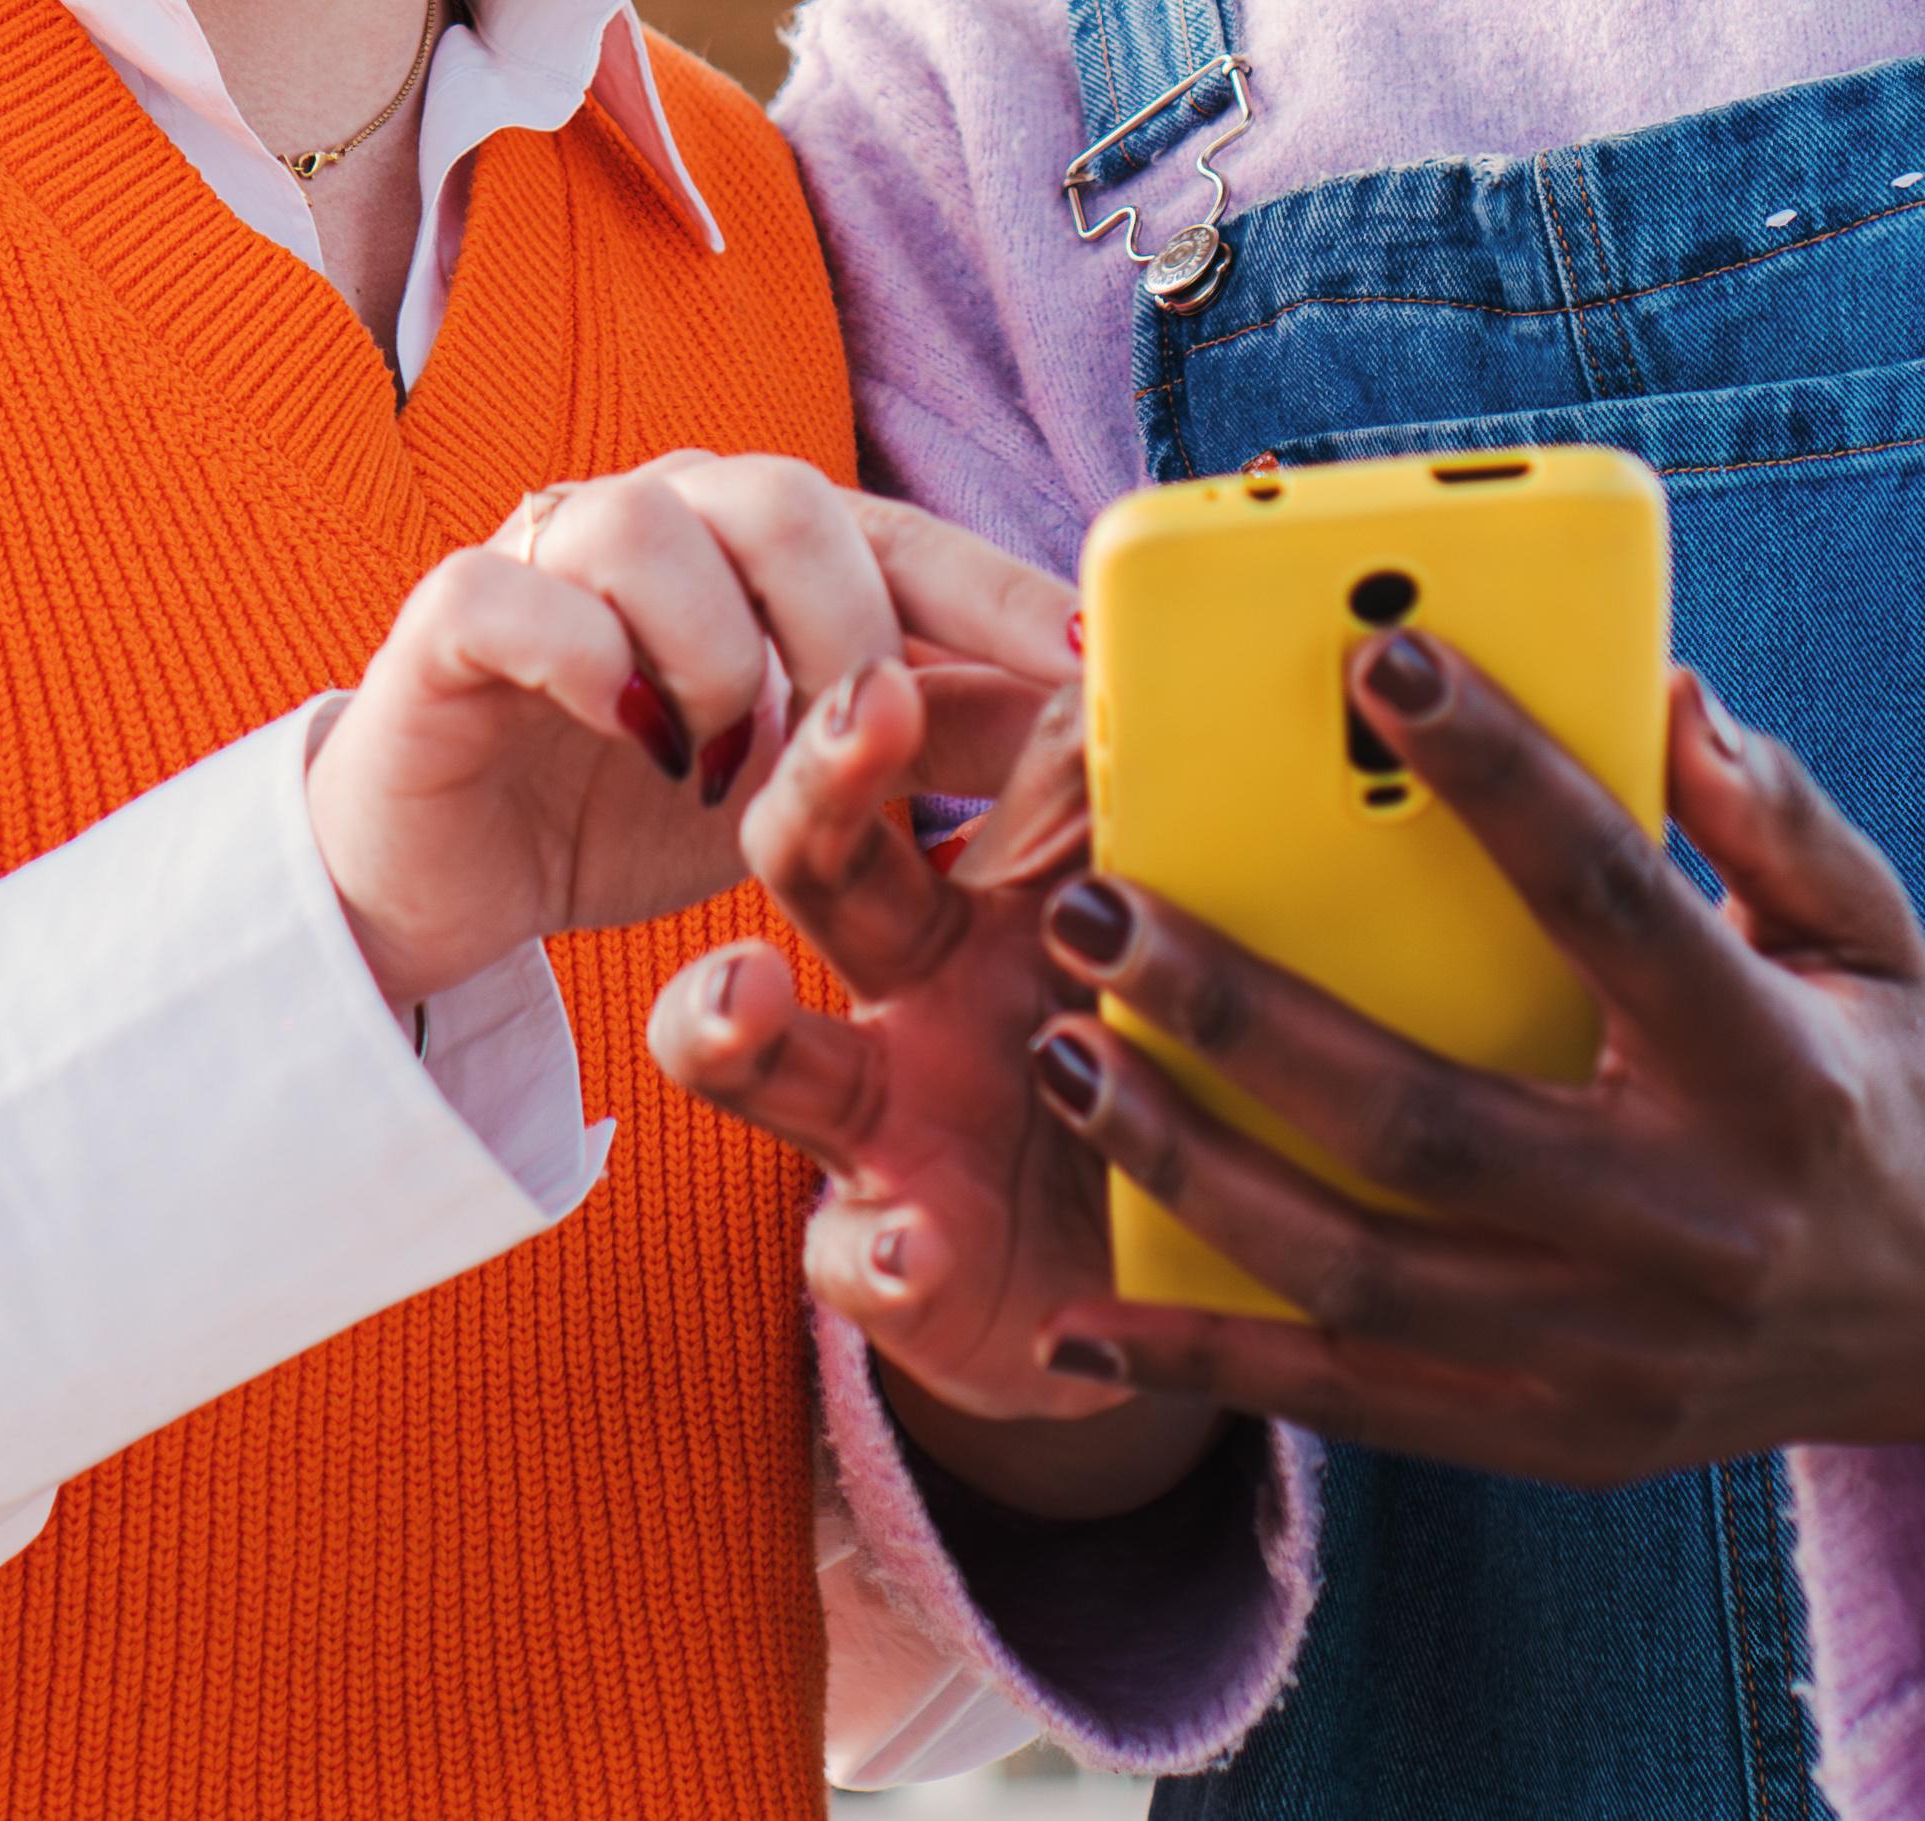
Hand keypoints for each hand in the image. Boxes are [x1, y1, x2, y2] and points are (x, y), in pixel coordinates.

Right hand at [307, 453, 1077, 1007]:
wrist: (451, 874)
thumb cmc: (638, 807)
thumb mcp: (801, 786)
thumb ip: (916, 737)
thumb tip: (1082, 726)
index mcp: (761, 545)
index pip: (907, 539)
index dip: (998, 595)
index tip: (1088, 668)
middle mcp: (664, 515)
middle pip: (785, 499)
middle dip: (845, 634)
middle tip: (857, 749)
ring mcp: (548, 549)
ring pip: (649, 527)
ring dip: (712, 660)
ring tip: (718, 767)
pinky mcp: (451, 613)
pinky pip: (520, 595)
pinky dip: (586, 661)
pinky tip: (622, 735)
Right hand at [648, 661, 1227, 1521]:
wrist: (1157, 1279)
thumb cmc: (1159, 1064)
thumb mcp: (1171, 926)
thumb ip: (1167, 817)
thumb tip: (1196, 658)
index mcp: (974, 883)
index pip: (903, 755)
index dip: (887, 695)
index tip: (909, 644)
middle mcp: (903, 984)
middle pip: (812, 856)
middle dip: (818, 781)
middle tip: (863, 712)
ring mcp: (880, 1120)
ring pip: (751, 1048)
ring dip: (728, 1014)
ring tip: (743, 992)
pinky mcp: (890, 1261)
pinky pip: (849, 1253)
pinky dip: (876, 1250)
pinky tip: (912, 1241)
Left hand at [1016, 634, 1924, 1485]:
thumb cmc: (1873, 1075)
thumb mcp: (1871, 929)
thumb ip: (1768, 811)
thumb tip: (1660, 692)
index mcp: (1773, 1071)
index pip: (1611, 905)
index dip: (1498, 778)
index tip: (1378, 659)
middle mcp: (1690, 1229)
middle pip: (1424, 1121)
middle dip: (1238, 1012)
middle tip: (1096, 906)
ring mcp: (1614, 1359)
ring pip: (1358, 1274)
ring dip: (1188, 1168)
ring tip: (1063, 1054)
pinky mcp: (1555, 1444)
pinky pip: (1351, 1410)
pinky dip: (1208, 1366)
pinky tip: (1081, 1316)